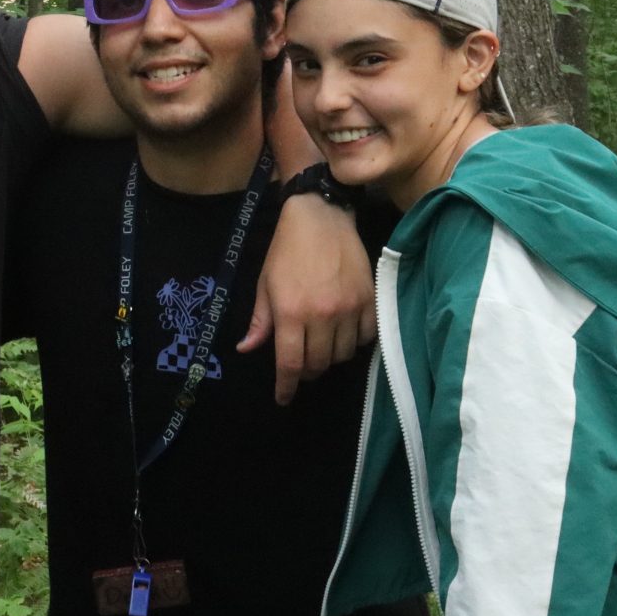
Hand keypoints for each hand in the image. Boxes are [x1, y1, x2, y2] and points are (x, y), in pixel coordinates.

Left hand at [240, 194, 375, 404]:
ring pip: (343, 355)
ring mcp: (349, 309)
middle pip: (318, 364)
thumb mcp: (265, 284)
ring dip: (330, 357)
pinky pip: (366, 338)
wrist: (320, 218)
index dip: (287, 387)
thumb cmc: (286, 251)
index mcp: (291, 313)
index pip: (290, 364)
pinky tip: (344, 333)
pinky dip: (355, 342)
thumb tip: (247, 349)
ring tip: (321, 345)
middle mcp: (321, 316)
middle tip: (301, 364)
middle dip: (307, 372)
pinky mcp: (369, 300)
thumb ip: (260, 321)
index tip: (284, 398)